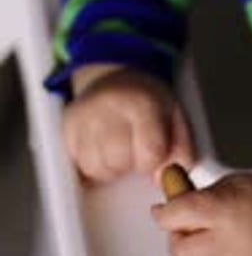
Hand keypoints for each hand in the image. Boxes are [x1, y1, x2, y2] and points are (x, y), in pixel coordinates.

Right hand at [63, 65, 193, 182]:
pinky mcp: (67, 127)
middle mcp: (109, 107)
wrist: (115, 75)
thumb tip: (166, 179)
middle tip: (133, 147)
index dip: (153, 161)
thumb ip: (181, 149)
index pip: (150, 153)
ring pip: (96, 169)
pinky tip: (100, 149)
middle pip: (119, 163)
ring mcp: (84, 117)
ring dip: (109, 168)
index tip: (153, 152)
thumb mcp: (175, 115)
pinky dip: (90, 166)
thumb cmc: (147, 101)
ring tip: (117, 148)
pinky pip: (77, 167)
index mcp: (142, 103)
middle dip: (130, 164)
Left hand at [151, 172, 251, 255]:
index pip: (174, 214)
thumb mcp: (237, 183)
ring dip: (194, 254)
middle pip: (178, 248)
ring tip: (215, 240)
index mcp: (223, 212)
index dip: (166, 209)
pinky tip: (225, 253)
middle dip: (180, 235)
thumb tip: (175, 200)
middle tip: (191, 224)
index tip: (164, 209)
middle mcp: (224, 247)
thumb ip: (203, 195)